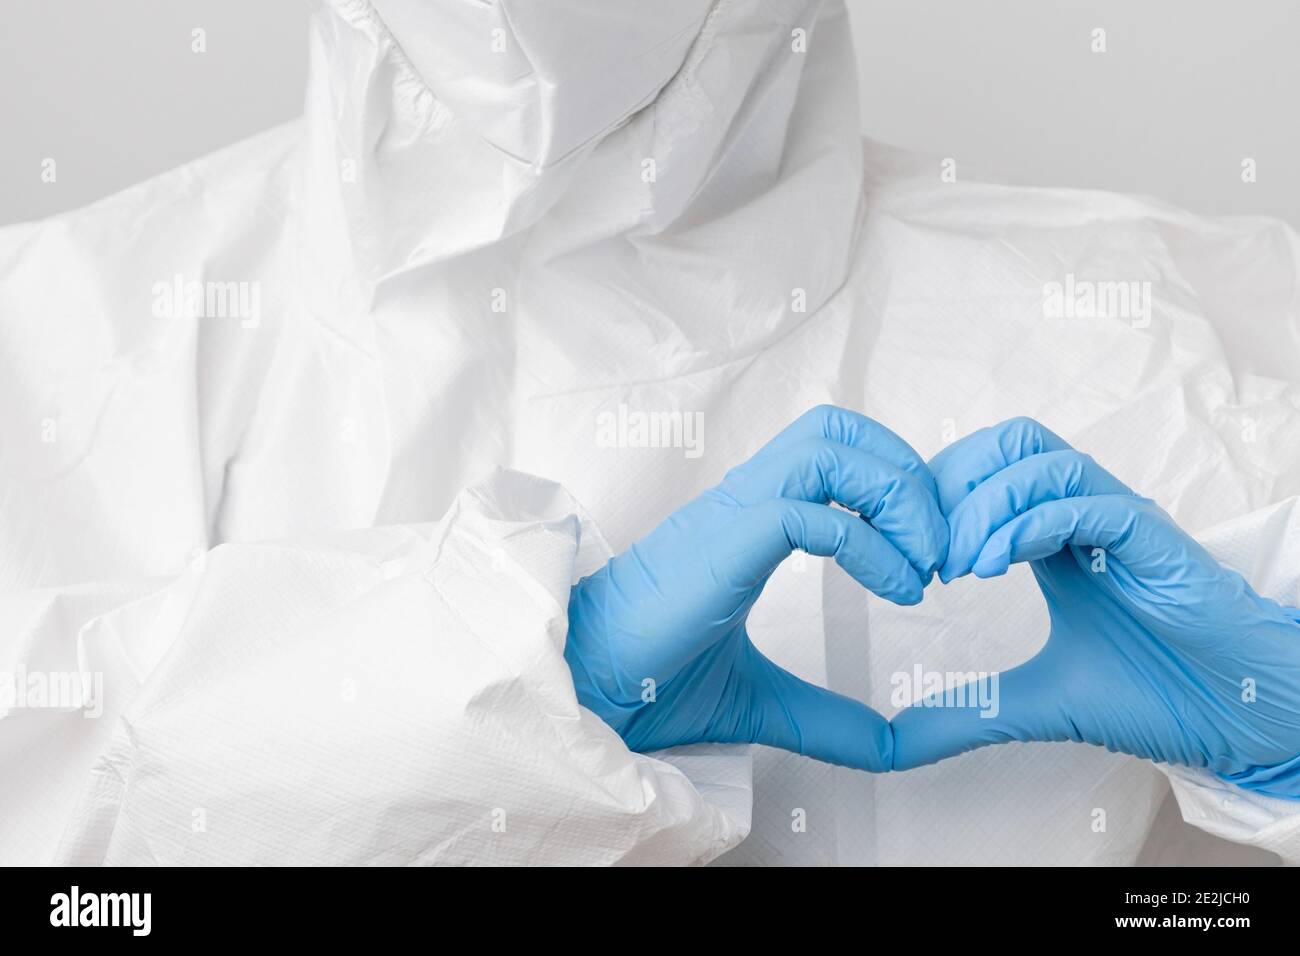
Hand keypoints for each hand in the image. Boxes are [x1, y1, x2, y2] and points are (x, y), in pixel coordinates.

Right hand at [565, 405, 947, 770]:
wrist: (585, 690)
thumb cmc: (648, 681)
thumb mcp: (760, 699)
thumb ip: (825, 716)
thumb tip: (886, 745)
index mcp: (750, 521)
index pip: (832, 453)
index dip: (893, 482)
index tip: (926, 553)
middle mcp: (744, 502)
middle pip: (838, 429)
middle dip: (907, 473)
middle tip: (938, 547)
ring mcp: (732, 516)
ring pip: (830, 449)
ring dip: (897, 497)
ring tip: (924, 564)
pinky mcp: (724, 546)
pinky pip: (813, 514)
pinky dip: (871, 545)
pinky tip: (895, 589)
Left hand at [891, 417, 1299, 796]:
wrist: (1240, 718)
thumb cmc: (1154, 692)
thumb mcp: (1034, 703)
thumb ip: (965, 713)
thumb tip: (895, 743)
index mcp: (1051, 536)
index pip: (982, 470)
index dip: (932, 498)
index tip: (900, 554)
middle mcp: (1083, 514)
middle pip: (1005, 444)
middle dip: (950, 485)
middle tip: (921, 551)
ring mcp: (1120, 521)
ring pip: (1041, 462)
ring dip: (984, 505)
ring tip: (956, 564)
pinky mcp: (1155, 543)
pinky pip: (1089, 503)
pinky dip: (1031, 522)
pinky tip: (995, 564)